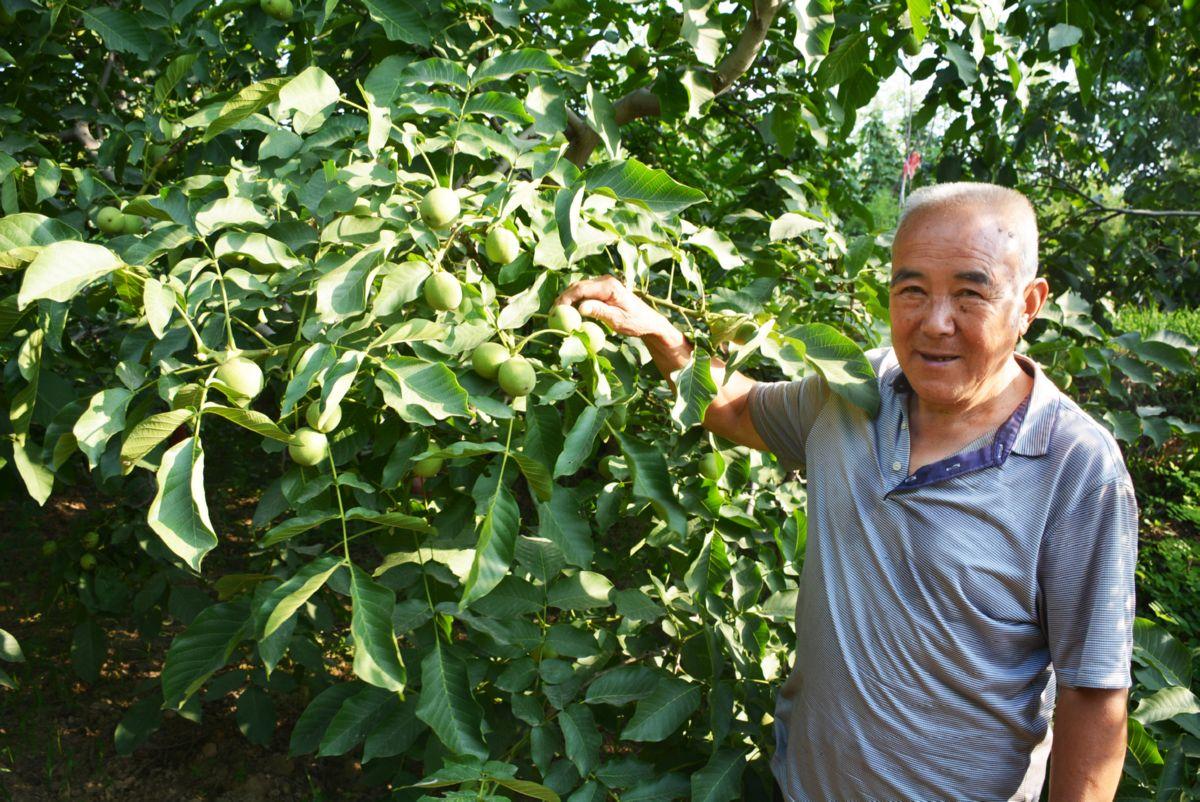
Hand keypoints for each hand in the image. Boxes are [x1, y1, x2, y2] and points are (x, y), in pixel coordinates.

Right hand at [555, 275, 677, 341]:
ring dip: (568, 300)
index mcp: (609, 286)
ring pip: (579, 289)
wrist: (649, 321)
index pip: (581, 288)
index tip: (556, 311)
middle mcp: (605, 281)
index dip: (566, 298)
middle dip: (563, 299)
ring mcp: (603, 284)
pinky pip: (585, 293)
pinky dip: (575, 302)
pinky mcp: (602, 290)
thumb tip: (580, 307)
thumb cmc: (636, 322)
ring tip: (557, 314)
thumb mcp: (617, 320)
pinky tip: (569, 313)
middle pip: (577, 286)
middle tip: (552, 314)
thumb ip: (599, 311)